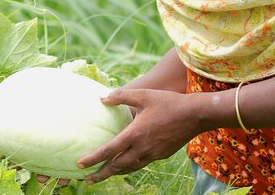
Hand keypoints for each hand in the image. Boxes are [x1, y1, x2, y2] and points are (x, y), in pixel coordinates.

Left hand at [76, 88, 203, 182]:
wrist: (194, 115)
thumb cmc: (168, 102)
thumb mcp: (143, 95)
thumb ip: (121, 96)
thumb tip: (103, 98)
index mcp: (135, 134)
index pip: (109, 150)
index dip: (93, 158)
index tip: (80, 164)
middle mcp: (142, 148)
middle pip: (116, 166)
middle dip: (101, 174)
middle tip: (87, 179)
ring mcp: (152, 154)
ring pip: (129, 168)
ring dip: (115, 172)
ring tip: (104, 174)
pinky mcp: (161, 155)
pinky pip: (141, 163)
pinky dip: (130, 166)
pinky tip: (127, 164)